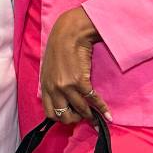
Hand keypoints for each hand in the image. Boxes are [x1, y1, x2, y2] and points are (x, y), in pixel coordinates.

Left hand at [39, 6, 111, 124]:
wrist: (69, 33)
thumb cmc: (60, 48)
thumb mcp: (50, 69)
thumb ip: (53, 84)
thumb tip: (62, 99)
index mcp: (44, 86)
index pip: (49, 113)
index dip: (61, 118)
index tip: (71, 117)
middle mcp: (53, 89)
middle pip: (63, 116)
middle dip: (75, 120)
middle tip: (83, 116)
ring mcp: (66, 86)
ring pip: (80, 110)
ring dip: (90, 116)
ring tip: (96, 117)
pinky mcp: (79, 82)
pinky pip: (92, 101)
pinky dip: (101, 109)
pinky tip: (107, 114)